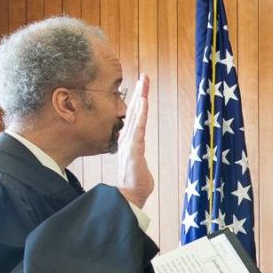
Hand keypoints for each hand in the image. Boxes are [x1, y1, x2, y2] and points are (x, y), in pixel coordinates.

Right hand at [117, 74, 153, 207]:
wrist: (129, 196)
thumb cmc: (135, 183)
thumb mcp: (138, 164)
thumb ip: (137, 156)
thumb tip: (138, 155)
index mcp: (129, 141)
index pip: (134, 118)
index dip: (137, 102)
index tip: (141, 88)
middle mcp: (127, 139)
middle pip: (134, 111)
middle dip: (140, 93)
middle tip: (144, 76)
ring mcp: (130, 143)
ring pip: (136, 116)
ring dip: (140, 98)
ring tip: (144, 82)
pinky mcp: (134, 149)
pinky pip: (138, 128)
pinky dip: (140, 114)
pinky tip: (143, 102)